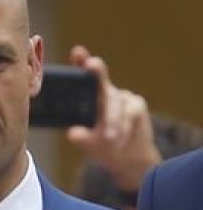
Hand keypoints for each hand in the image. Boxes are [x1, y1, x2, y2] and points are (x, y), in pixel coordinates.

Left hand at [65, 46, 161, 194]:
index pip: (82, 77)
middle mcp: (104, 92)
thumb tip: (73, 134)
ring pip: (115, 104)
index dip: (79, 62)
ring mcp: (122, 97)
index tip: (77, 52)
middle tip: (91, 64)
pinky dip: (124, 127)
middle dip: (96, 73)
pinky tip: (119, 138)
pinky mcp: (136, 105)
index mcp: (87, 97)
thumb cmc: (101, 145)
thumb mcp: (87, 142)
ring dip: (112, 122)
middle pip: (100, 80)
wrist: (126, 157)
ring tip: (109, 139)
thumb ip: (80, 136)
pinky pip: (130, 113)